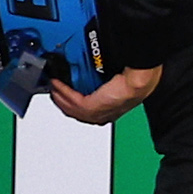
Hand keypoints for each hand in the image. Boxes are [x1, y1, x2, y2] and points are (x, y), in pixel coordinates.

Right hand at [44, 66, 161, 127]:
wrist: (138, 81)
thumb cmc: (136, 81)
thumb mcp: (118, 84)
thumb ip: (104, 84)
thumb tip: (97, 76)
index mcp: (110, 113)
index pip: (86, 113)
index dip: (72, 103)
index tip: (64, 93)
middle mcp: (102, 116)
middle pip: (75, 112)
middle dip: (62, 100)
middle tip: (55, 88)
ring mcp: (95, 114)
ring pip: (70, 107)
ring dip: (60, 96)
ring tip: (54, 86)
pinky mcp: (90, 107)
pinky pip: (71, 100)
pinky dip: (62, 91)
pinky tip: (57, 84)